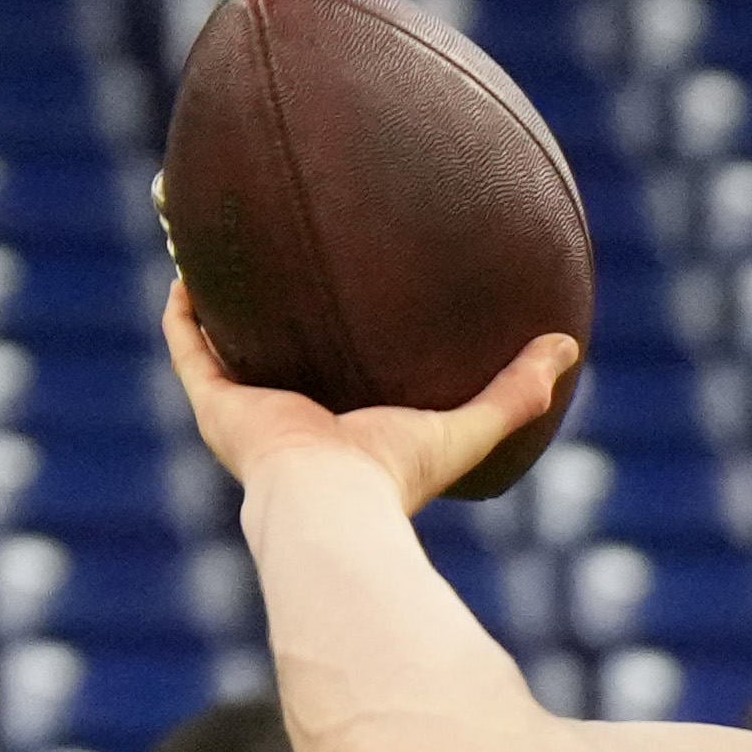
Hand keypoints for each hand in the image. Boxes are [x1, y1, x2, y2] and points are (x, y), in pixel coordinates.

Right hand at [165, 280, 583, 521]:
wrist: (335, 506)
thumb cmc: (396, 479)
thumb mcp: (464, 426)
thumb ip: (515, 392)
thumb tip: (569, 346)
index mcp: (331, 429)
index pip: (323, 378)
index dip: (324, 338)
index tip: (333, 295)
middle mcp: (282, 418)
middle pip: (264, 355)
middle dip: (259, 312)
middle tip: (266, 259)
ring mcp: (242, 412)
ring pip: (216, 344)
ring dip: (210, 297)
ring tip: (208, 244)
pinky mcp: (215, 404)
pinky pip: (188, 346)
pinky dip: (183, 307)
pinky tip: (187, 260)